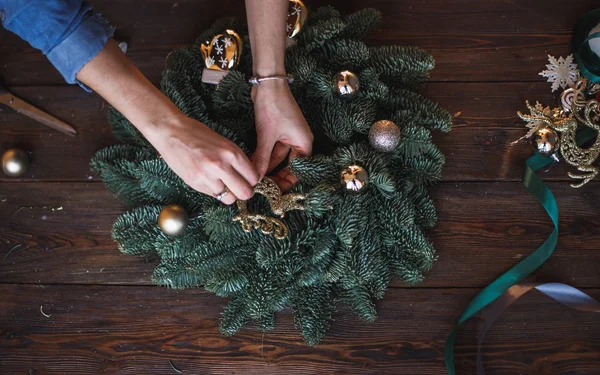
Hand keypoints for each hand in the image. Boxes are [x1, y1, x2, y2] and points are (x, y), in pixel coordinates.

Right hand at [144, 114, 259, 204]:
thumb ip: (236, 160)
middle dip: (244, 191)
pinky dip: (214, 191)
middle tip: (239, 186)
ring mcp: (207, 177)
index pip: (254, 177)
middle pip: (245, 193)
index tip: (247, 178)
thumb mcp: (224, 142)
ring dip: (228, 193)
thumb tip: (248, 177)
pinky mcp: (195, 184)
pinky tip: (209, 180)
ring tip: (222, 183)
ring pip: (229, 199)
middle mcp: (221, 166)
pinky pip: (213, 195)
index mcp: (232, 153)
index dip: (252, 180)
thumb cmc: (197, 134)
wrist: (171, 132)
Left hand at [251, 80, 312, 189]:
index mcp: (304, 143)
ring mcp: (288, 137)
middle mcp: (299, 142)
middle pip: (289, 166)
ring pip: (278, 159)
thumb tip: (256, 178)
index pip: (299, 170)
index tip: (273, 191)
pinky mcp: (278, 132)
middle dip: (275, 176)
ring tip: (255, 179)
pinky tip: (254, 165)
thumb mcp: (267, 135)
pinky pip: (273, 150)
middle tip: (262, 187)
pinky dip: (264, 157)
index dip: (287, 182)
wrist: (269, 83)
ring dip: (267, 167)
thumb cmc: (273, 106)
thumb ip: (262, 158)